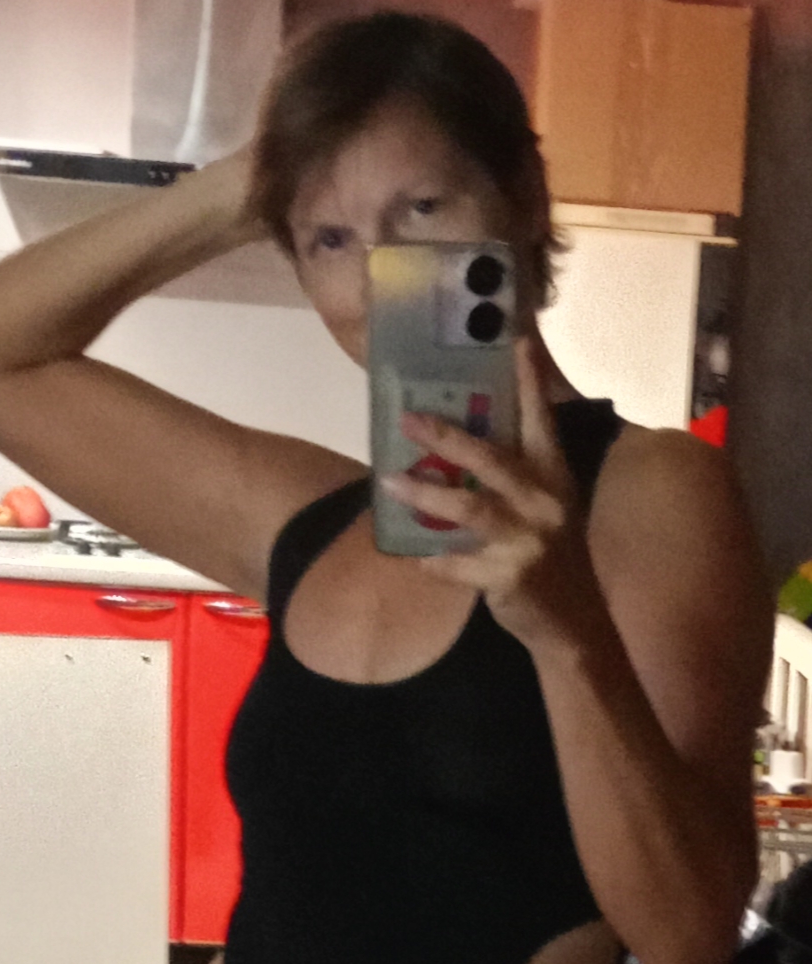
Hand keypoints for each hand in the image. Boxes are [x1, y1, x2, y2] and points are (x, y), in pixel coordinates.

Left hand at [381, 330, 599, 647]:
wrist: (575, 622)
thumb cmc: (553, 555)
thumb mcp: (549, 507)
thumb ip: (517, 476)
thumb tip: (460, 447)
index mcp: (555, 477)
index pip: (541, 421)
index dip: (529, 382)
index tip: (515, 341)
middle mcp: (544, 501)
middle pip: (490, 459)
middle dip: (446, 438)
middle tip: (408, 420)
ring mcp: (527, 540)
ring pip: (467, 509)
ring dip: (424, 495)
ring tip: (389, 483)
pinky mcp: (509, 577)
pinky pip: (457, 563)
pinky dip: (432, 559)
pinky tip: (411, 554)